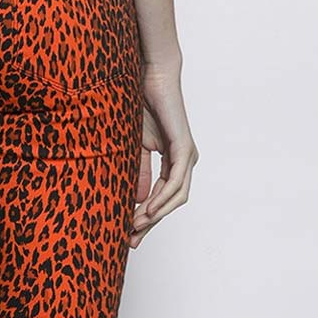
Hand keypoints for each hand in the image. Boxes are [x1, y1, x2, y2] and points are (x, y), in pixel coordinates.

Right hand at [129, 63, 198, 248]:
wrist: (151, 78)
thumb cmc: (142, 107)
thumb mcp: (135, 148)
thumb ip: (139, 174)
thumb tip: (136, 202)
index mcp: (173, 162)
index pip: (162, 197)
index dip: (147, 218)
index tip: (130, 233)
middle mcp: (185, 161)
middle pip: (171, 203)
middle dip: (151, 223)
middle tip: (132, 239)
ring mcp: (187, 156)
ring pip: (176, 197)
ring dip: (156, 214)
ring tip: (136, 226)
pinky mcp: (184, 148)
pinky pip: (175, 181)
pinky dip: (162, 198)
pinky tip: (148, 210)